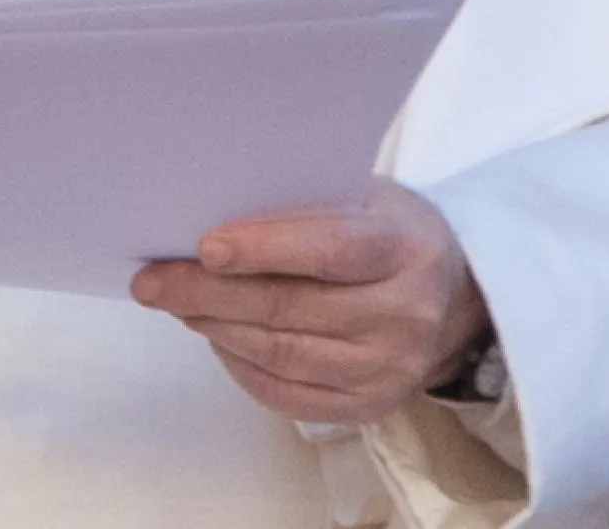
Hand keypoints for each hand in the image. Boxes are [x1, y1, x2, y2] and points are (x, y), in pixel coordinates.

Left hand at [130, 178, 488, 424]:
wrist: (456, 297)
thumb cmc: (389, 233)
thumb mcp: (364, 201)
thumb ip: (302, 209)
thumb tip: (206, 225)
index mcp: (406, 249)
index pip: (331, 250)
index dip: (265, 249)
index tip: (204, 247)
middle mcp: (405, 315)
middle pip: (290, 308)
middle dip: (209, 294)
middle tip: (152, 281)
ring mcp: (391, 370)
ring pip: (281, 354)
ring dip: (215, 328)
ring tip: (173, 303)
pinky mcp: (371, 407)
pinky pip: (288, 394)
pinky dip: (240, 365)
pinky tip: (214, 337)